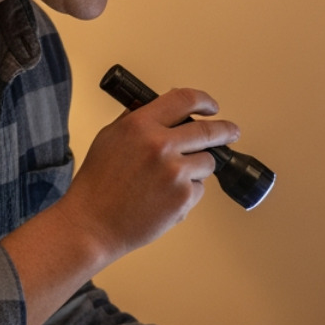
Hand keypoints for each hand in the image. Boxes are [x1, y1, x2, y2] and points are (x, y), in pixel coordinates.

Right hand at [63, 88, 238, 262]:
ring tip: (169, 181)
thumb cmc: (97, 184)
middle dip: (225, 131)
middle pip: (209, 131)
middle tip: (232, 133)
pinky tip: (163, 199)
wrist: (92, 224)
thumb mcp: (110, 138)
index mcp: (140, 125)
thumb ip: (138, 119)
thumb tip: (161, 105)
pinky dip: (187, 193)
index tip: (211, 107)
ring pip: (207, 162)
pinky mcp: (183, 197)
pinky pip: (199, 189)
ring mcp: (175, 172)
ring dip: (197, 168)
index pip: (184, 100)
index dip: (204, 101)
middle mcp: (160, 145)